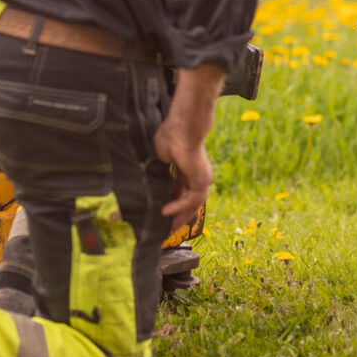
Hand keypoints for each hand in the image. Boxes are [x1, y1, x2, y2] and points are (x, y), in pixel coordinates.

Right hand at [153, 64, 223, 230]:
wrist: (184, 127)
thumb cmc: (172, 135)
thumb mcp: (163, 156)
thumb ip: (162, 169)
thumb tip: (154, 179)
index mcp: (188, 169)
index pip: (183, 191)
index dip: (174, 203)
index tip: (164, 213)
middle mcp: (198, 175)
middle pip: (191, 201)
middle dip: (181, 215)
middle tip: (171, 229)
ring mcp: (202, 178)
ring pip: (194, 203)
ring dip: (181, 215)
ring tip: (169, 227)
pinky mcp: (202, 180)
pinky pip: (191, 200)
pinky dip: (179, 207)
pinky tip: (166, 211)